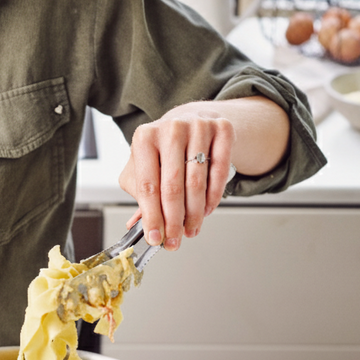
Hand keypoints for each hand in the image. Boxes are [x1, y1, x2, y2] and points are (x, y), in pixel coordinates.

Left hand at [119, 101, 235, 251]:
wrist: (190, 118)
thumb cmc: (163, 149)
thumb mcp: (143, 166)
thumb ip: (140, 194)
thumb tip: (137, 225)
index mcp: (144, 137)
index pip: (147, 185)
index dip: (151, 216)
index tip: (155, 237)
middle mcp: (171, 128)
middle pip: (172, 186)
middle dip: (173, 220)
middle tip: (174, 240)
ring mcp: (198, 126)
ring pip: (197, 182)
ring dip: (194, 213)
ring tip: (190, 229)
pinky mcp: (222, 129)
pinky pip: (219, 171)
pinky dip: (213, 197)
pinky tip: (206, 211)